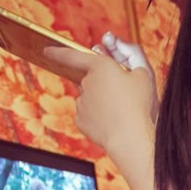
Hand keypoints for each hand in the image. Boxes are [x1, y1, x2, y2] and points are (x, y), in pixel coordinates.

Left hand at [45, 41, 156, 155]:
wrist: (132, 139)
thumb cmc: (140, 105)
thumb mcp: (144, 75)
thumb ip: (132, 62)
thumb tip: (119, 68)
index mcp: (100, 66)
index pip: (73, 55)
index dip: (58, 52)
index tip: (46, 50)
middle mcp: (86, 83)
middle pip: (88, 80)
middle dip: (101, 85)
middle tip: (122, 97)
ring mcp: (81, 103)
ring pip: (88, 98)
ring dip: (100, 102)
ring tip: (119, 113)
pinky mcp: (81, 121)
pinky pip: (87, 115)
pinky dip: (97, 118)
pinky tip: (110, 123)